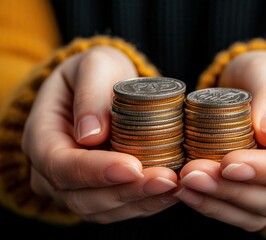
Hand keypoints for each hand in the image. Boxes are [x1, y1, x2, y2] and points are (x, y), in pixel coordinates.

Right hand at [22, 46, 178, 222]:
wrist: (101, 87)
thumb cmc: (96, 72)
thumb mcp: (93, 65)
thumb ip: (90, 91)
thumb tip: (90, 134)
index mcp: (41, 135)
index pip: (60, 164)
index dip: (95, 170)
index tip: (132, 166)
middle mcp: (51, 170)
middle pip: (81, 196)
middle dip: (126, 190)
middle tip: (165, 180)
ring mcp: (73, 186)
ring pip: (102, 209)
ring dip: (140, 201)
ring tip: (173, 186)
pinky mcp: (98, 192)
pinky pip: (118, 207)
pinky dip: (145, 203)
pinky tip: (170, 191)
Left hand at [174, 50, 265, 230]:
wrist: (255, 86)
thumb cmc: (265, 74)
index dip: (265, 172)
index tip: (228, 162)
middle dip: (231, 190)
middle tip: (192, 174)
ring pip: (255, 213)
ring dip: (217, 202)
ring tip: (184, 184)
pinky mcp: (257, 196)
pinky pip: (238, 212)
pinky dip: (212, 206)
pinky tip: (187, 192)